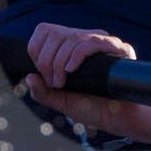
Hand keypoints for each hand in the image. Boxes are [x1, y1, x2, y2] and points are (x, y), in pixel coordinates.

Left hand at [21, 23, 150, 146]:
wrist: (123, 118)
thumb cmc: (96, 109)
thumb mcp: (63, 102)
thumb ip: (44, 93)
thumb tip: (28, 77)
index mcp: (72, 47)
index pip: (45, 31)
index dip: (37, 51)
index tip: (44, 76)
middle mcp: (86, 39)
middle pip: (55, 33)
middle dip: (46, 61)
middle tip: (54, 84)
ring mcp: (102, 42)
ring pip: (70, 36)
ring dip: (59, 62)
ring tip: (62, 82)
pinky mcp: (117, 48)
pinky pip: (91, 41)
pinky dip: (76, 55)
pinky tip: (71, 71)